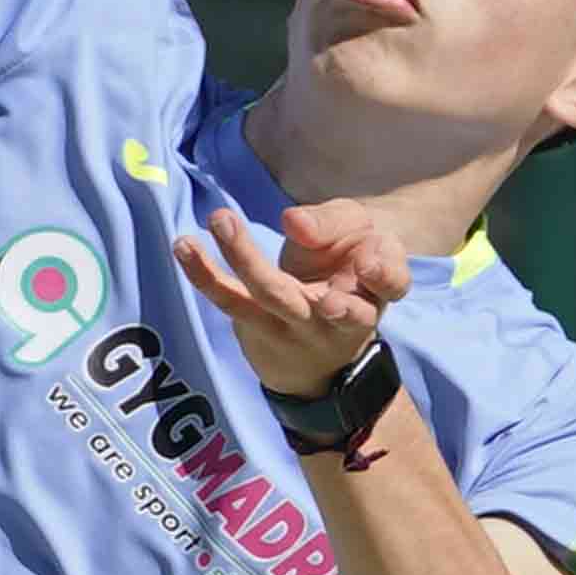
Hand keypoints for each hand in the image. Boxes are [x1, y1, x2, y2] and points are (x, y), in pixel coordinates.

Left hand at [170, 199, 408, 398]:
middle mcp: (342, 317)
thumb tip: (293, 222)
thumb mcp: (354, 239)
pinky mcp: (260, 328)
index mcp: (376, 290)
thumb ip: (332, 225)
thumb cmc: (343, 273)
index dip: (384, 272)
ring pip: (273, 294)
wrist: (319, 355)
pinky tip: (184, 245)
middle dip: (310, 261)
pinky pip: (232, 302)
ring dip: (244, 256)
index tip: (366, 262)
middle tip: (292, 234)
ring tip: (221, 219)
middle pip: (332, 301)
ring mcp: (298, 328)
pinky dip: (205, 274)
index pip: (391, 282)